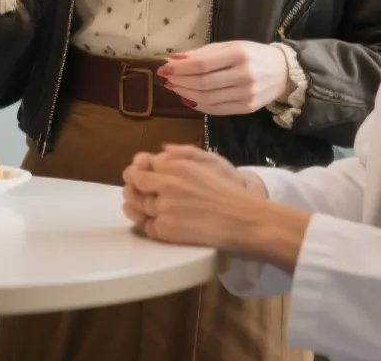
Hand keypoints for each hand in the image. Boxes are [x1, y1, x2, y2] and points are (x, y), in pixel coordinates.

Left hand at [121, 147, 256, 227]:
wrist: (246, 220)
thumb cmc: (232, 191)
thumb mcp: (210, 161)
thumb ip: (183, 153)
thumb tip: (161, 151)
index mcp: (177, 166)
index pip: (144, 165)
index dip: (140, 170)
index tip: (142, 176)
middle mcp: (167, 184)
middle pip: (135, 184)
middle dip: (134, 188)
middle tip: (138, 193)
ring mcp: (165, 207)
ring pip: (138, 206)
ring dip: (137, 207)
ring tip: (140, 208)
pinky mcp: (166, 229)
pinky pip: (147, 227)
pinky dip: (148, 225)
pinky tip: (153, 223)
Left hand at [156, 40, 292, 114]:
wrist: (284, 72)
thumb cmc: (253, 54)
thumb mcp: (230, 46)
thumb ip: (203, 53)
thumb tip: (175, 60)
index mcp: (239, 54)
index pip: (202, 64)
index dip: (181, 68)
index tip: (165, 67)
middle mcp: (244, 75)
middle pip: (203, 83)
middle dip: (180, 82)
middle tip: (166, 79)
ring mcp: (246, 94)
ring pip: (208, 99)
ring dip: (186, 94)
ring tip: (175, 88)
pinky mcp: (247, 108)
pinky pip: (217, 110)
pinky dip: (200, 105)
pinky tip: (189, 99)